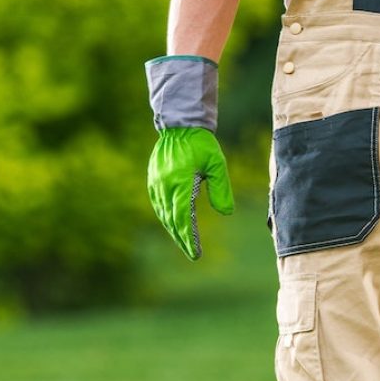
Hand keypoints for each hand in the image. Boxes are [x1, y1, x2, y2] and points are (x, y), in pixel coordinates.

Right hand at [146, 126, 234, 260]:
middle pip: (172, 221)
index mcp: (181, 182)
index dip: (190, 238)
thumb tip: (226, 213)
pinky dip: (166, 217)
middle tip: (192, 254)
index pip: (184, 218)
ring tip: (185, 242)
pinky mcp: (153, 181)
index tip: (196, 253)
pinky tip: (173, 224)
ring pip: (164, 214)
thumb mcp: (217, 165)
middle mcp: (165, 186)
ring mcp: (156, 184)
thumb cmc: (202, 145)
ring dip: (174, 230)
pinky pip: (158, 205)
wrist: (180, 126)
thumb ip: (222, 189)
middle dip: (182, 239)